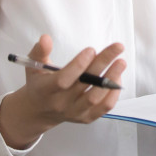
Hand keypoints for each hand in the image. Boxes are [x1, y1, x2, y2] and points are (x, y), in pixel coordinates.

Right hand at [0, 34, 125, 148]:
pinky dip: (113, 94)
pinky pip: (103, 108)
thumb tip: (46, 38)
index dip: (78, 65)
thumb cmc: (39, 84)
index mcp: (45, 90)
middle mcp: (60, 104)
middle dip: (102, 63)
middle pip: (84, 84)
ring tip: (121, 62)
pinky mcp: (86, 117)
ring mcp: (74, 112)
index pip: (63, 80)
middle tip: (117, 48)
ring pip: (96, 98)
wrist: (39, 111)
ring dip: (111, 78)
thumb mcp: (34, 66)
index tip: (91, 50)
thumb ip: (40, 51)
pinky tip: (118, 77)